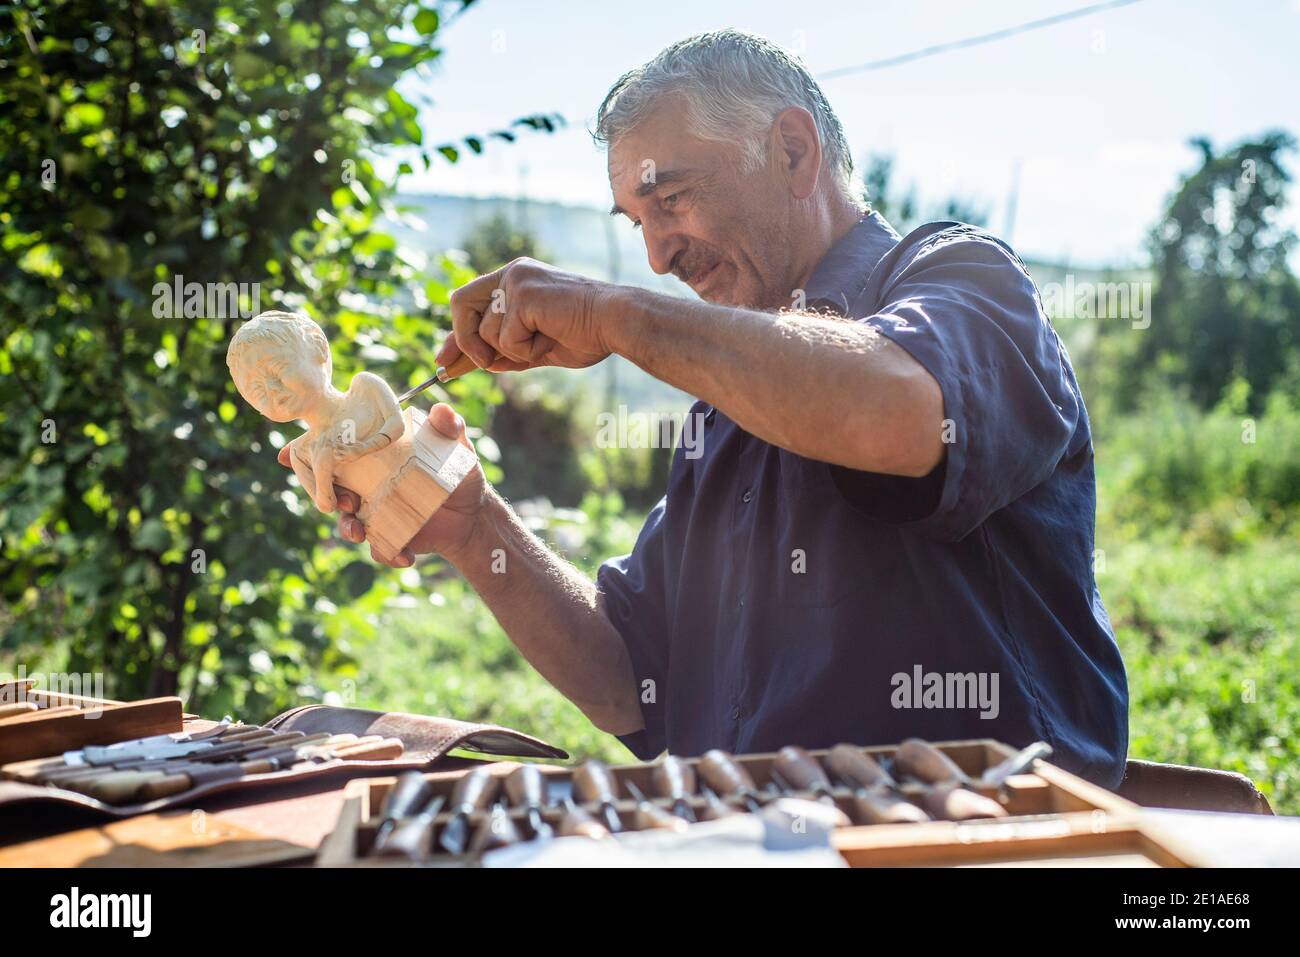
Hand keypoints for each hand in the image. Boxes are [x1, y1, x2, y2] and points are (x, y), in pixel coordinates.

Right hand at [276, 403, 487, 566]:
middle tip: (345, 502)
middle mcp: (369, 486)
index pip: (337, 454)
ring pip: (349, 524)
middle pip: (333, 491)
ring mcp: (377, 514)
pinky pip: (380, 550)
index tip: (286, 455)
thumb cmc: (460, 474)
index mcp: (375, 460)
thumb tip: (442, 410)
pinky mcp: (390, 538)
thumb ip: (449, 428)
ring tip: (360, 533)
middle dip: (328, 497)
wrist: (475, 515)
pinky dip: (388, 555)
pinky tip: (404, 557)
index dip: (306, 453)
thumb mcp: (457, 448)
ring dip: (349, 529)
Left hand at [440, 258, 614, 373]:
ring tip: (545, 342)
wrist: (616, 322)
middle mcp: (511, 273)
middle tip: (486, 364)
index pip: (469, 302)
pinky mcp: (523, 295)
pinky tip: (550, 338)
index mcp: (515, 279)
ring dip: (512, 351)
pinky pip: (505, 339)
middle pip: (461, 306)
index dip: (455, 334)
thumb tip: (473, 364)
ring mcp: (516, 281)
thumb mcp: (535, 346)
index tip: (444, 360)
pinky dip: (525, 351)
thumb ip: (503, 350)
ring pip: (486, 332)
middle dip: (466, 341)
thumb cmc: (585, 333)